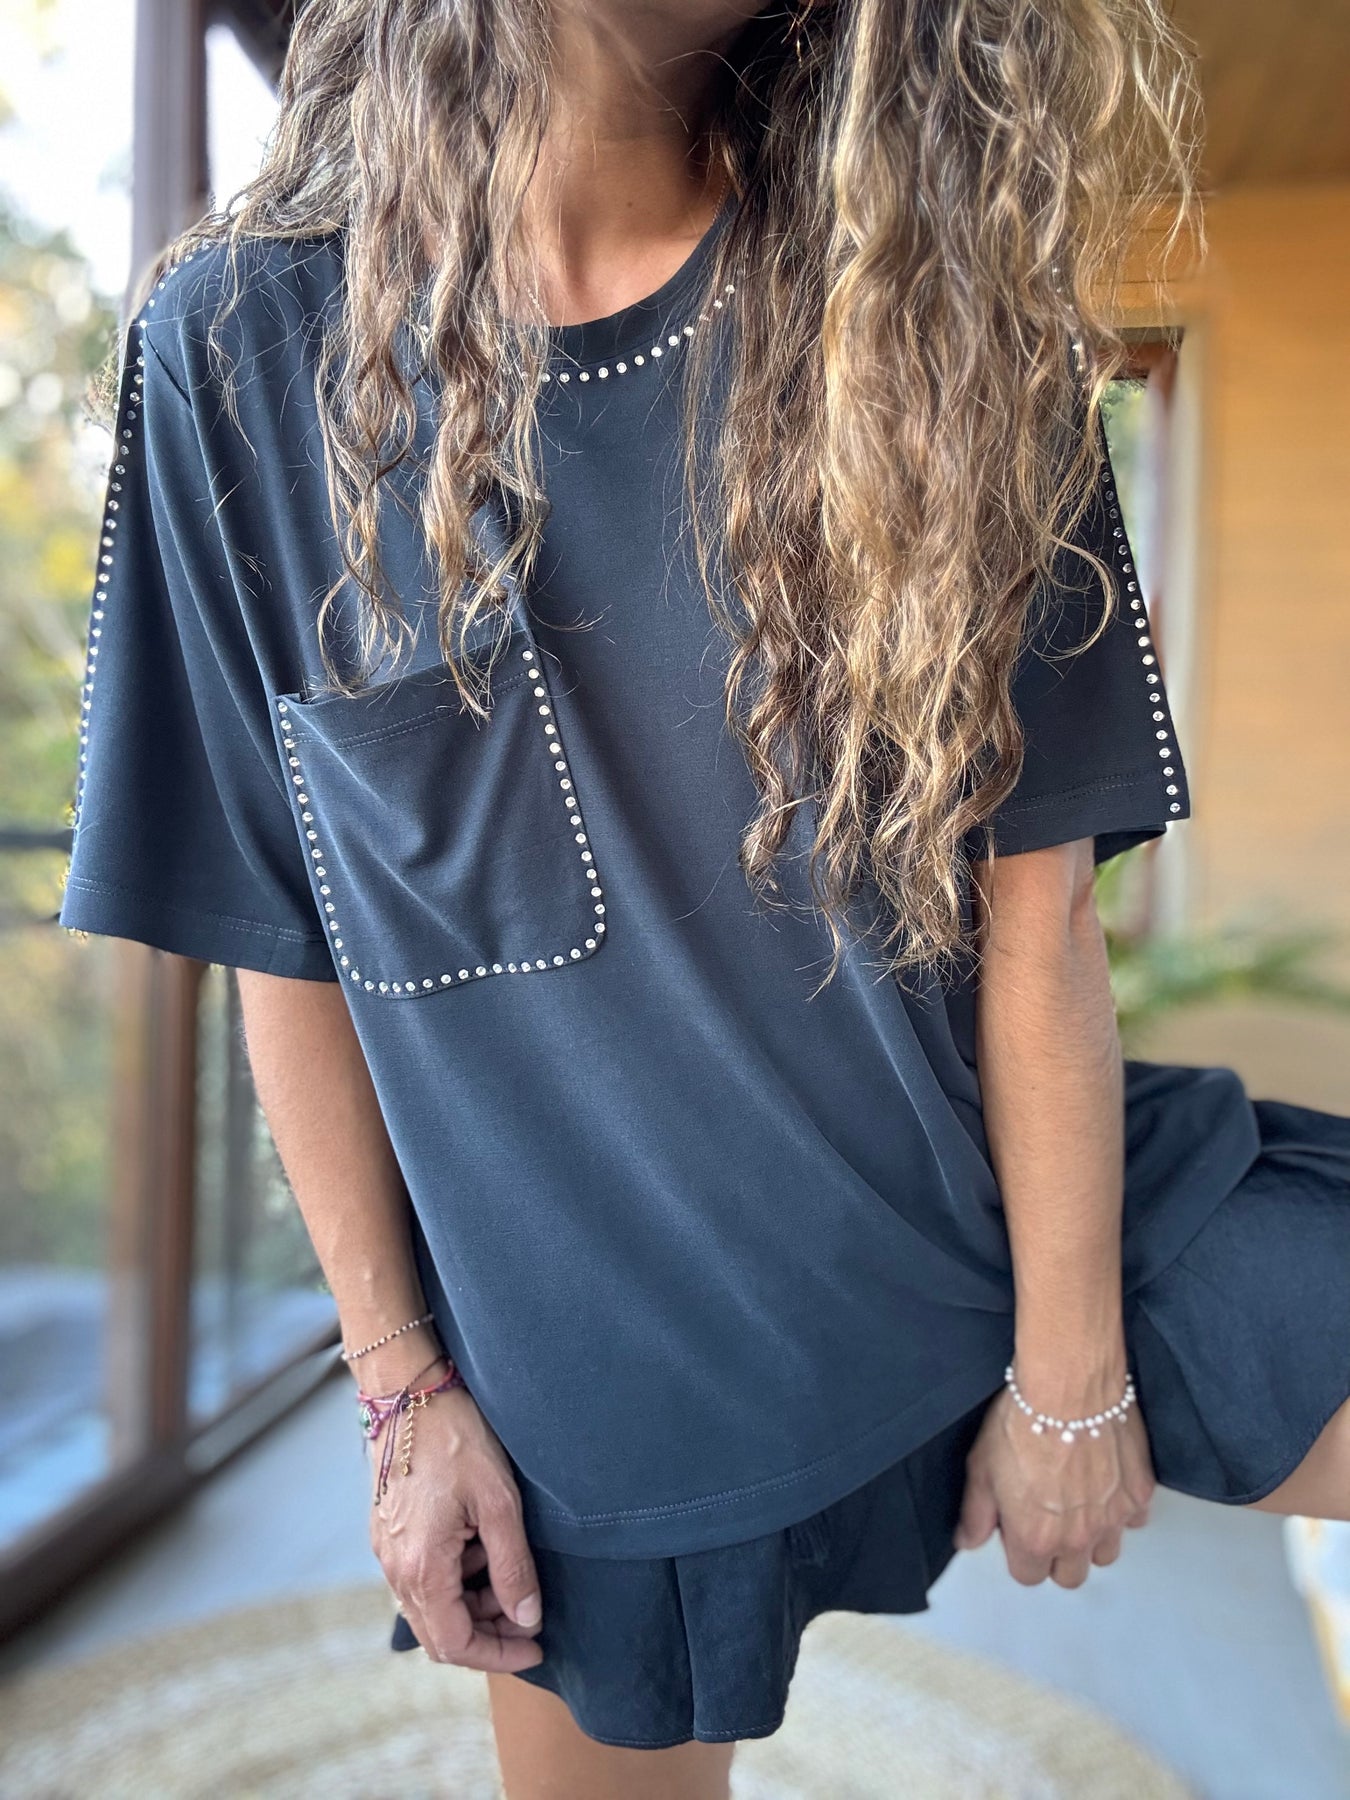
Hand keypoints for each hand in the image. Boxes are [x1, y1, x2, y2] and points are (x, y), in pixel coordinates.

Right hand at [365, 1358, 544, 1670]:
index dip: (498, 1655)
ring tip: (509, 1574)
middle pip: (439, 1635)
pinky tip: (481, 1548)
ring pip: (430, 1609)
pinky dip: (455, 1582)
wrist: (408, 1391)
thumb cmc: (455, 1438)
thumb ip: (512, 1567)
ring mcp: (387, 1552)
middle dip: (487, 1636)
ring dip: (471, 1607)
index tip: (536, 1647)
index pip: (455, 1644)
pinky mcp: (388, 1533)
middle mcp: (395, 1569)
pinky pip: (420, 1580)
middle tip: (528, 1619)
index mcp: (422, 1568)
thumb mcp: (499, 1502)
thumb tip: (526, 1618)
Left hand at [953, 1379, 1154, 1587]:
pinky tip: (1104, 1485)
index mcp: (1035, 1537)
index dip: (1019, 1551)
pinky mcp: (1139, 1494)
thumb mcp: (981, 1467)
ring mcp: (1113, 1518)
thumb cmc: (1023, 1419)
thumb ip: (976, 1513)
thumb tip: (969, 1539)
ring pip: (1105, 1553)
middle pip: (1070, 1575)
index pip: (1028, 1575)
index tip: (1017, 1528)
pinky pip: (1133, 1520)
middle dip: (1056, 1555)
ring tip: (1076, 1505)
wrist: (1069, 1385)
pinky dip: (1120, 1510)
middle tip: (1047, 1520)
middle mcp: (1077, 1537)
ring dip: (1091, 1539)